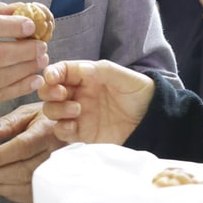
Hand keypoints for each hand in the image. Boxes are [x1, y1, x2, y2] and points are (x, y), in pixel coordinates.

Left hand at [0, 103, 62, 202]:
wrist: (74, 130)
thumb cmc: (47, 121)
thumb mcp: (28, 113)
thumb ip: (7, 123)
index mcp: (48, 131)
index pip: (22, 147)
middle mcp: (57, 153)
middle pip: (24, 170)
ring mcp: (59, 171)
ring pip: (28, 186)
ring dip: (0, 187)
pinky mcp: (57, 184)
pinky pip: (34, 194)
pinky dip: (12, 194)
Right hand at [38, 60, 154, 145]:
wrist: (152, 119)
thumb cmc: (139, 93)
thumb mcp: (124, 77)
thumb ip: (102, 71)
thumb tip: (81, 69)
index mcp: (86, 77)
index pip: (62, 71)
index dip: (53, 72)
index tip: (52, 77)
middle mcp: (78, 94)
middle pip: (50, 92)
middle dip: (50, 92)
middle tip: (62, 94)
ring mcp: (78, 115)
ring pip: (52, 111)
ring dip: (57, 110)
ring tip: (76, 110)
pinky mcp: (82, 134)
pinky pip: (62, 132)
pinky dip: (62, 129)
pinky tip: (74, 126)